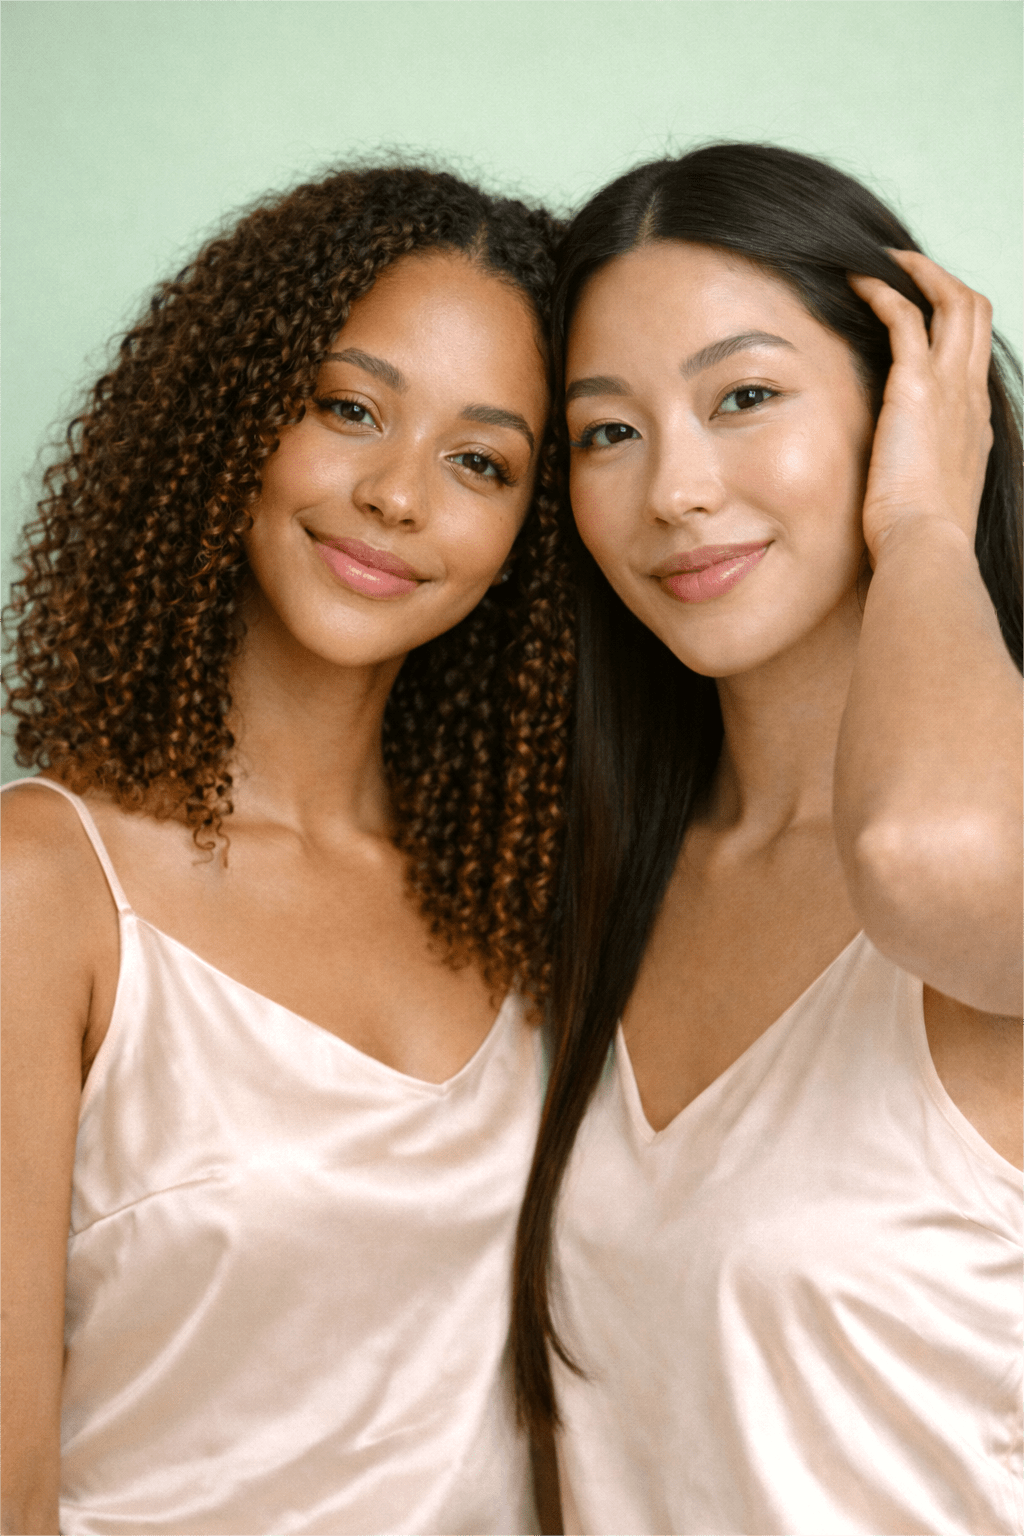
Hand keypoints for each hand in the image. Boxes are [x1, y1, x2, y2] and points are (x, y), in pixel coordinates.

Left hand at [848, 250, 992, 561]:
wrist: (924, 547)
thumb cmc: (917, 539)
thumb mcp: (928, 501)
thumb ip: (919, 478)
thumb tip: (896, 482)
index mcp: (973, 424)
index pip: (971, 356)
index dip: (949, 328)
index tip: (918, 318)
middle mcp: (970, 397)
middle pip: (975, 313)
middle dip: (943, 281)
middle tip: (905, 269)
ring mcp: (950, 388)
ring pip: (953, 301)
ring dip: (919, 272)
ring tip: (884, 260)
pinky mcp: (916, 386)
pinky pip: (905, 316)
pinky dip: (883, 290)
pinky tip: (856, 282)